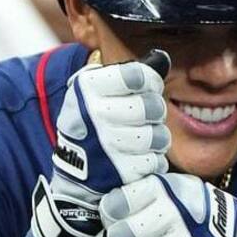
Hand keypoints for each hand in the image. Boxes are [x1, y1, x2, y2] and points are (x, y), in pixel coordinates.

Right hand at [31, 52, 170, 236]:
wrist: (75, 178)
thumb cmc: (91, 129)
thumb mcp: (97, 95)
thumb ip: (129, 76)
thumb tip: (161, 57)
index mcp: (88, 87)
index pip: (139, 75)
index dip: (149, 83)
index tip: (145, 90)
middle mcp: (95, 112)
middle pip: (153, 106)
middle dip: (153, 116)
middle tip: (140, 121)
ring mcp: (108, 142)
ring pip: (158, 135)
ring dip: (153, 142)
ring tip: (137, 143)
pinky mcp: (121, 170)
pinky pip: (155, 161)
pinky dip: (149, 163)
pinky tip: (133, 162)